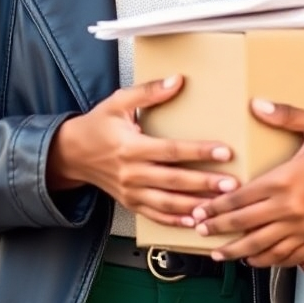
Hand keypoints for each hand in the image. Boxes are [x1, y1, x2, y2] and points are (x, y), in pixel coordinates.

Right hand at [47, 75, 236, 226]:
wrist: (71, 153)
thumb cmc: (97, 125)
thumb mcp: (118, 102)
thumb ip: (149, 92)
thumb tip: (177, 81)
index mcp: (131, 147)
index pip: (171, 150)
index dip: (199, 151)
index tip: (224, 151)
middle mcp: (131, 173)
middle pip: (174, 180)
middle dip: (205, 183)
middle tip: (232, 184)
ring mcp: (130, 192)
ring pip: (167, 204)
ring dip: (195, 206)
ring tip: (219, 206)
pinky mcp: (130, 203)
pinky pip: (155, 216)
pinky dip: (176, 221)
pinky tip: (194, 222)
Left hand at [191, 98, 303, 265]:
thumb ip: (287, 114)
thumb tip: (257, 104)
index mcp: (288, 179)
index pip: (242, 197)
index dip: (217, 206)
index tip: (199, 211)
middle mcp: (293, 208)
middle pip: (246, 224)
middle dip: (219, 229)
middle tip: (199, 231)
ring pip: (264, 246)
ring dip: (238, 251)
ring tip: (219, 254)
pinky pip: (289, 256)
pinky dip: (269, 261)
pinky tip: (257, 261)